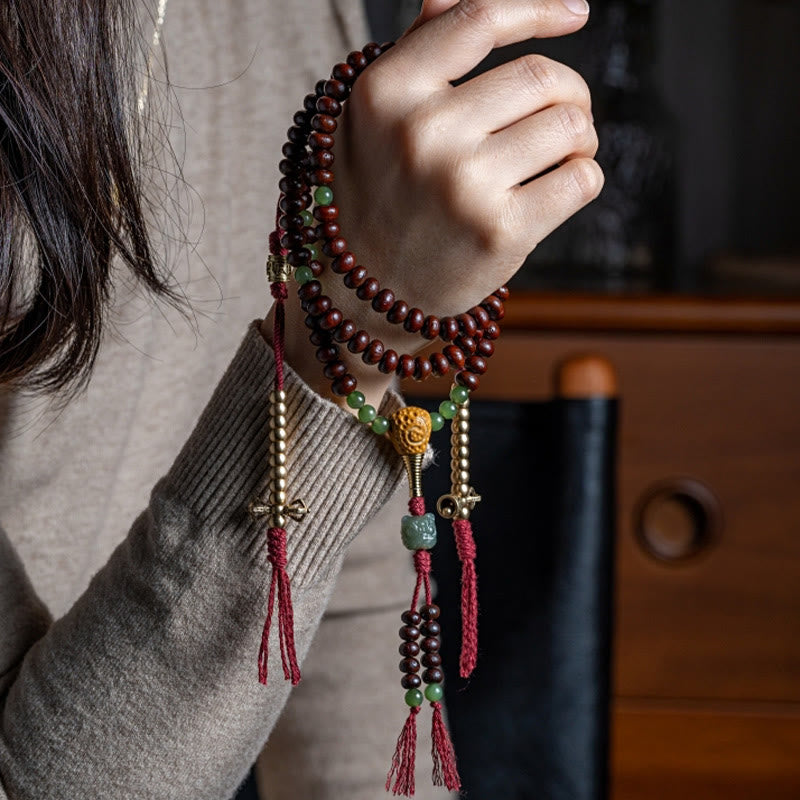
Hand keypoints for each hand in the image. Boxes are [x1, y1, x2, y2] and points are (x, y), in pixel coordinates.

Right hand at [277, 0, 602, 406]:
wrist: (365, 294)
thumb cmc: (378, 197)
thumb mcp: (373, 118)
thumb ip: (416, 53)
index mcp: (386, 93)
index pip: (477, 19)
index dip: (537, 7)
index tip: (576, 12)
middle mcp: (422, 133)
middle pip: (540, 76)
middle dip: (568, 93)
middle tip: (563, 117)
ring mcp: (462, 185)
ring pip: (570, 125)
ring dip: (580, 138)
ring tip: (559, 157)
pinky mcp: (499, 233)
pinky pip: (581, 179)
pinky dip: (582, 178)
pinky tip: (558, 188)